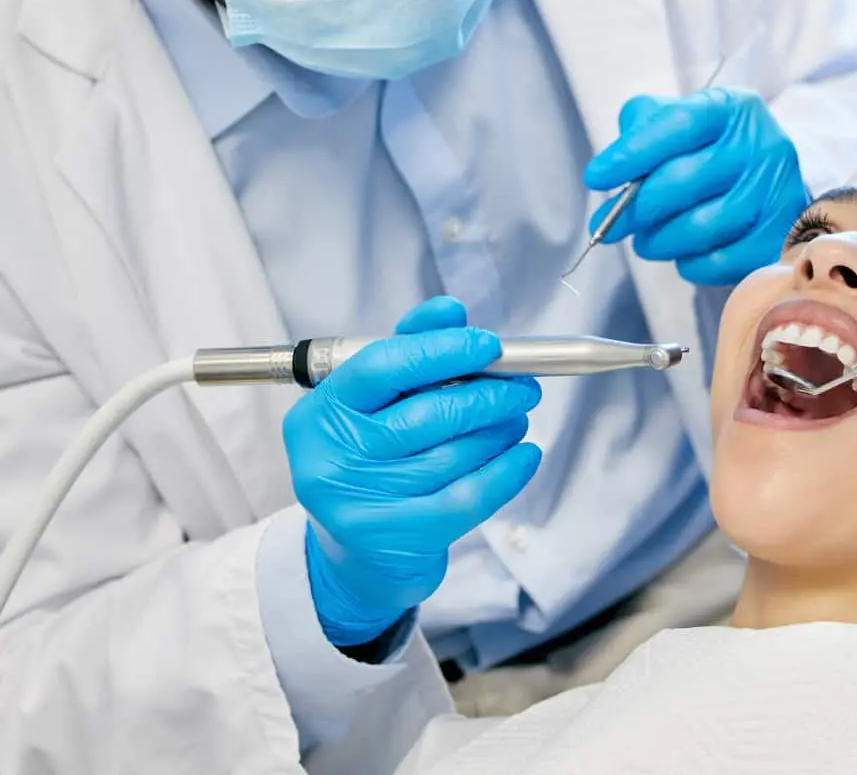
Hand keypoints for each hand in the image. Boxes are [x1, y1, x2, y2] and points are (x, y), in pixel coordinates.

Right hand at [283, 296, 541, 647]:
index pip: (382, 366)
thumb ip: (411, 348)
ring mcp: (361, 503)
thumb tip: (450, 311)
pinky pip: (468, 496)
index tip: (489, 344)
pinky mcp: (397, 539)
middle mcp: (332, 458)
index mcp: (320, 412)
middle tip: (522, 385)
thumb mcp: (377, 401)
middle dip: (487, 393)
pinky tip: (525, 455)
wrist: (357, 556)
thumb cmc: (370, 458)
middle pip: (426, 412)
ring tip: (516, 417)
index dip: (441, 349)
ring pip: (452, 453)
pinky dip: (506, 472)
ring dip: (499, 430)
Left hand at [584, 87, 806, 284]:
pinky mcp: (779, 237)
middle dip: (635, 209)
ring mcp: (776, 193)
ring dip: (658, 241)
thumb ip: (642, 128)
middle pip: (682, 180)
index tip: (594, 177)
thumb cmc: (710, 151)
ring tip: (646, 240)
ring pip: (698, 227)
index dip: (632, 153)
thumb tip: (612, 168)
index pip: (678, 123)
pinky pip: (719, 261)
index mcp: (733, 107)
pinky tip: (683, 253)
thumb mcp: (679, 121)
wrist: (769, 185)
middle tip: (610, 224)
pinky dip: (689, 263)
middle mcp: (762, 144)